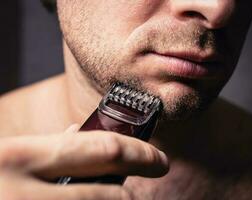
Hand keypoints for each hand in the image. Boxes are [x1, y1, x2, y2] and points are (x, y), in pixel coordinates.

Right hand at [0, 126, 168, 199]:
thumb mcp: (7, 155)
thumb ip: (46, 149)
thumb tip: (78, 134)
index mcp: (17, 157)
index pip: (103, 149)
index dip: (140, 153)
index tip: (160, 160)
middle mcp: (23, 196)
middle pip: (111, 198)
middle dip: (131, 196)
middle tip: (138, 192)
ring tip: (115, 199)